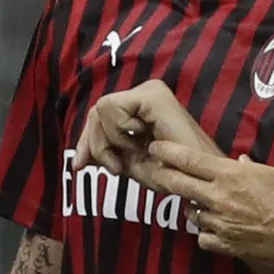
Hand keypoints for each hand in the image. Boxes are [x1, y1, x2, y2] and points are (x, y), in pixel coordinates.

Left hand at [73, 80, 220, 192]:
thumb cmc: (172, 174)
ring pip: (101, 109)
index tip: (81, 166)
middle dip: (96, 143)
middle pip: (97, 110)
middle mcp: (146, 92)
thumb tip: (78, 157)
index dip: (87, 141)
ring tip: (138, 153)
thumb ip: (105, 154)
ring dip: (111, 141)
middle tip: (116, 167)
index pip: (99, 114)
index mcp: (142, 105)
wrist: (195, 182)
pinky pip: (112, 109)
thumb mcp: (129, 163)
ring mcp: (150, 91)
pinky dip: (120, 133)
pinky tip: (143, 142)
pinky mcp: (152, 96)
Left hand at [143, 141, 273, 264]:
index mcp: (231, 175)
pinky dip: (205, 233)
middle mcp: (219, 198)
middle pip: (179, 184)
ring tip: (200, 204)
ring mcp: (220, 223)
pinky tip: (214, 230)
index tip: (156, 148)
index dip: (169, 152)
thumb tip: (241, 163)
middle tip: (158, 172)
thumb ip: (253, 168)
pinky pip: (203, 238)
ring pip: (191, 213)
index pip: (189, 160)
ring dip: (192, 207)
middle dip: (164, 176)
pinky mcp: (226, 245)